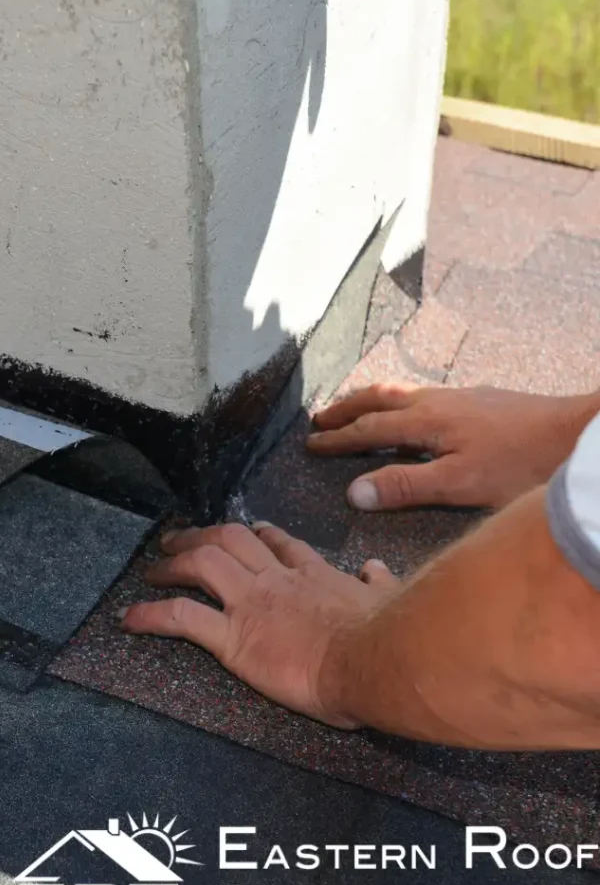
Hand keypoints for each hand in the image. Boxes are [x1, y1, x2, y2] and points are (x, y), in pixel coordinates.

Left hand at [120, 522, 397, 726]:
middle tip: (178, 540)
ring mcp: (251, 604)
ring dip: (172, 563)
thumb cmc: (389, 637)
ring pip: (201, 564)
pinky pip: (182, 618)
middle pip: (229, 540)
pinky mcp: (234, 638)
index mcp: (314, 575)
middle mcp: (276, 580)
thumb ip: (379, 583)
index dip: (257, 535)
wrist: (376, 660)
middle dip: (200, 535)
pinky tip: (129, 620)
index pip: (280, 544)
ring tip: (152, 567)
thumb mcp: (389, 600)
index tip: (247, 531)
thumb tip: (376, 568)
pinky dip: (151, 616)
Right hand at [307, 383, 598, 510]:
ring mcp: (459, 397)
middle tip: (320, 417)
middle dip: (346, 409)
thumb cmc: (520, 463)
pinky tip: (413, 411)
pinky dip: (399, 400)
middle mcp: (436, 402)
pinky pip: (422, 394)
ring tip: (355, 407)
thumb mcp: (459, 484)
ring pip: (401, 392)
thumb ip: (405, 485)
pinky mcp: (479, 400)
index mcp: (424, 422)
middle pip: (378, 399)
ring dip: (370, 400)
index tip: (311, 444)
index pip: (368, 430)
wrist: (576, 433)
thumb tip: (352, 492)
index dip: (338, 439)